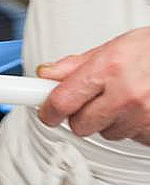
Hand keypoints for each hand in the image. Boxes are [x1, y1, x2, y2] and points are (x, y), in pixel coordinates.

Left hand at [38, 27, 149, 144]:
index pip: (63, 100)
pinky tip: (141, 108)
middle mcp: (126, 93)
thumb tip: (46, 74)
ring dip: (111, 121)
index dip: (48, 110)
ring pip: (107, 133)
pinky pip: (133, 138)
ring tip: (126, 98)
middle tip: (92, 101)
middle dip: (81, 116)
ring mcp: (144, 115)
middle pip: (81, 125)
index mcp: (109, 68)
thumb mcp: (113, 46)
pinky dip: (133, 127)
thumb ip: (76, 65)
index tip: (45, 112)